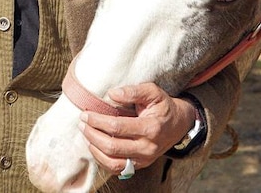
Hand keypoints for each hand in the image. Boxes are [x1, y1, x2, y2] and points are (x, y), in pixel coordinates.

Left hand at [77, 83, 196, 174]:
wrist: (178, 125)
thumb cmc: (162, 106)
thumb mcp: (153, 92)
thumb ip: (133, 91)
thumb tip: (112, 94)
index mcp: (151, 128)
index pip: (117, 127)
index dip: (98, 121)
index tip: (86, 114)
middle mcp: (148, 148)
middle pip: (112, 147)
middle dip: (92, 134)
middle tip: (82, 123)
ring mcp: (144, 160)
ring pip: (113, 162)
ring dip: (95, 149)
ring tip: (86, 134)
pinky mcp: (140, 166)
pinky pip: (116, 169)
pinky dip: (101, 159)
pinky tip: (94, 146)